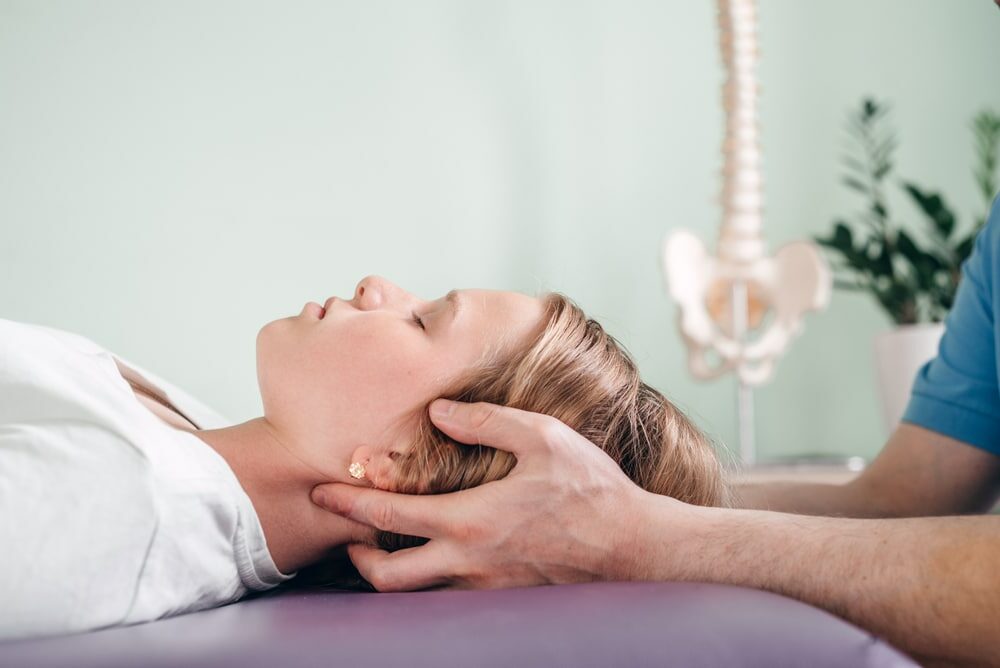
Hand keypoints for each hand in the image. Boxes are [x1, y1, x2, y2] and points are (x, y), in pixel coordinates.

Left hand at [310, 399, 655, 590]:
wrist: (633, 547)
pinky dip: (427, 581)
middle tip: (346, 535)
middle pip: (386, 576)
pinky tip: (434, 557)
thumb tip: (439, 411)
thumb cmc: (590, 489)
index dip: (347, 504)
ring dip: (389, 573)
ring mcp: (485, 587)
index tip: (321, 492)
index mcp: (470, 520)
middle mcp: (469, 562)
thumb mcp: (542, 437)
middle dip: (355, 556)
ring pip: (415, 595)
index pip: (388, 517)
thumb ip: (486, 420)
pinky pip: (448, 597)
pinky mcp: (503, 598)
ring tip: (383, 546)